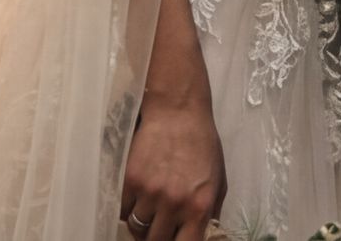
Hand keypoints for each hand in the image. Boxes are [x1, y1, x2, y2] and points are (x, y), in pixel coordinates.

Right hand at [119, 87, 224, 240]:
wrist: (178, 112)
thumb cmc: (202, 145)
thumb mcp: (218, 180)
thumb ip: (211, 212)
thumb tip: (204, 236)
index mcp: (199, 206)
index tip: (174, 238)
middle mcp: (174, 203)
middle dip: (157, 237)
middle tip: (158, 227)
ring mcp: (150, 192)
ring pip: (136, 228)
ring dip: (141, 224)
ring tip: (148, 211)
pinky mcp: (130, 180)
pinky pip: (123, 211)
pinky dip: (127, 210)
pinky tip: (136, 199)